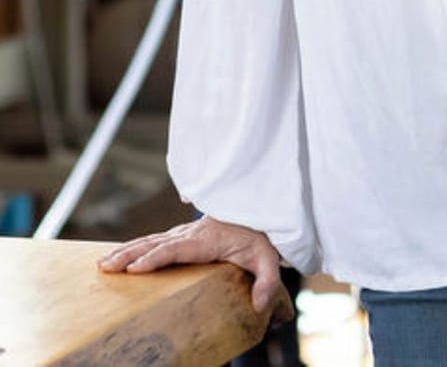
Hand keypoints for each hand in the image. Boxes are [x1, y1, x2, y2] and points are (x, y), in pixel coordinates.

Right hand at [98, 215, 287, 315]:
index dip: (155, 258)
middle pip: (156, 242)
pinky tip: (120, 256)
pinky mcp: (183, 236)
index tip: (134, 269)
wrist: (260, 214)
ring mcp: (186, 233)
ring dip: (127, 250)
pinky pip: (155, 241)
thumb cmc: (261, 239)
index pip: (177, 248)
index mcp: (208, 240)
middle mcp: (192, 234)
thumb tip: (258, 305)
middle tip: (106, 267)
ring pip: (152, 240)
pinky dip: (135, 247)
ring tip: (103, 264)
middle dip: (130, 255)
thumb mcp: (270, 260)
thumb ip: (268, 282)